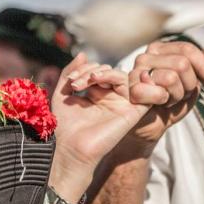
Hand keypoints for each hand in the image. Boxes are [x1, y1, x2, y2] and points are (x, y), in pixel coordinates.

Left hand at [51, 55, 149, 171]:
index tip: (70, 82)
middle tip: (76, 83)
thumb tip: (83, 53)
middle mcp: (111, 99)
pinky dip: (130, 79)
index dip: (84, 70)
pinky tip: (106, 80)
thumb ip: (70, 72)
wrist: (71, 149)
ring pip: (123, 77)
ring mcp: (123, 105)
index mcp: (97, 95)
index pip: (98, 71)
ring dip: (106, 72)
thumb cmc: (65, 127)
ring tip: (91, 79)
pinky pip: (141, 90)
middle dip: (92, 71)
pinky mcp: (133, 112)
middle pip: (110, 71)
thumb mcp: (62, 94)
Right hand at [121, 40, 203, 157]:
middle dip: (188, 85)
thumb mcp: (193, 81)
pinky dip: (164, 101)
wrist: (152, 126)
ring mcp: (136, 72)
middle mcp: (146, 56)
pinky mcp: (132, 89)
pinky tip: (158, 104)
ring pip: (171, 78)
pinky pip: (159, 92)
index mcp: (160, 50)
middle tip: (179, 95)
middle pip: (182, 64)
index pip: (187, 49)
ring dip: (176, 95)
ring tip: (168, 100)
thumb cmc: (170, 101)